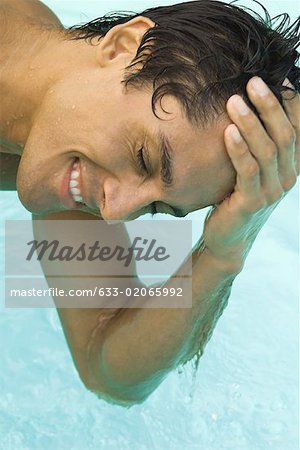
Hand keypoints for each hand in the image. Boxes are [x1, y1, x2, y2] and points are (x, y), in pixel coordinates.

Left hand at [202, 76, 298, 270]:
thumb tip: (247, 109)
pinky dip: (239, 149)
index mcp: (290, 166)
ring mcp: (272, 191)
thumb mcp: (252, 170)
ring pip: (267, 150)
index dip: (291, 103)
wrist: (229, 237)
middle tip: (253, 82)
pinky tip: (228, 131)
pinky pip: (248, 171)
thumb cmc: (237, 197)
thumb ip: (256, 146)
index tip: (279, 76)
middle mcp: (287, 177)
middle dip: (269, 106)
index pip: (297, 129)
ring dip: (251, 123)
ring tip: (233, 101)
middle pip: (284, 134)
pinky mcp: (253, 202)